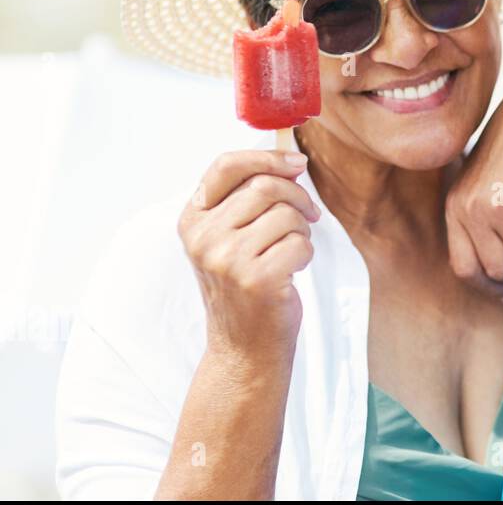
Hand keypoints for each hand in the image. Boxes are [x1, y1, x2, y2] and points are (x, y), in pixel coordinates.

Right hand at [178, 150, 320, 362]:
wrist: (244, 347)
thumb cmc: (245, 286)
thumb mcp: (230, 239)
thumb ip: (248, 200)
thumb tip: (292, 162)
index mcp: (192, 220)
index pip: (227, 165)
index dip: (267, 157)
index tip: (297, 162)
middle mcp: (203, 237)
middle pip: (265, 186)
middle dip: (298, 197)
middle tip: (308, 217)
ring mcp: (227, 258)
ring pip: (287, 214)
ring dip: (302, 229)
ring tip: (289, 251)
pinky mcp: (256, 278)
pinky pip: (300, 243)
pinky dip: (306, 254)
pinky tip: (290, 272)